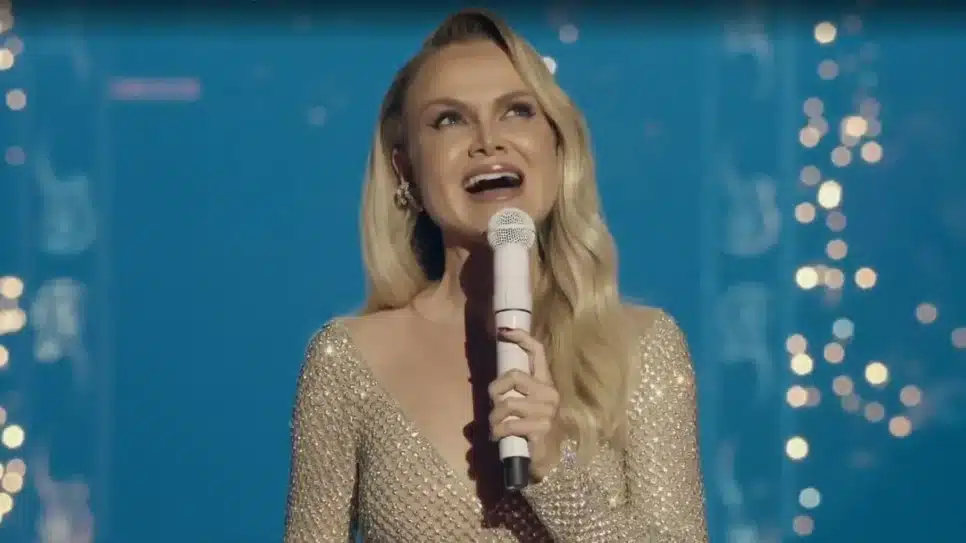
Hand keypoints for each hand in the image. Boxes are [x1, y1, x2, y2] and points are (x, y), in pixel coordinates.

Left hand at [488, 328, 562, 481]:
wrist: (548, 461)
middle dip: (495, 390)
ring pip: (508, 404)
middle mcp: (549, 393)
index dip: (520, 337)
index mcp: (545, 382)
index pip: (537, 352)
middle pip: (514, 376)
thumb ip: (511, 393)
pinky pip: (510, 425)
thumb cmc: (531, 431)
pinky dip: (498, 432)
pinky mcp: (541, 430)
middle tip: (493, 404)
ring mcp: (547, 412)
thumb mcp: (524, 407)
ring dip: (494, 417)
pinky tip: (498, 436)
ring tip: (494, 427)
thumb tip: (486, 386)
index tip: (502, 331)